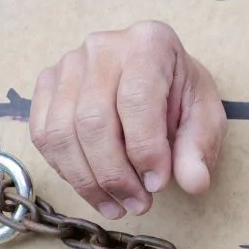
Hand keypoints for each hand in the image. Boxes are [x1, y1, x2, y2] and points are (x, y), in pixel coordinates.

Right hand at [29, 20, 225, 219]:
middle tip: (138, 204)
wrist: (156, 77)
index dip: (145, 150)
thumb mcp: (205, 117)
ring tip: (117, 205)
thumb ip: (199, 148)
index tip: (157, 184)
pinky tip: (93, 187)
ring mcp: (69, 64)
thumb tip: (194, 183)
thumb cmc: (180, 95)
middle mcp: (103, 47)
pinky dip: (66, 170)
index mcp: (149, 43)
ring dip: (88, 181)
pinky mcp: (47, 84)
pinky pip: (43, 136)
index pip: (136, 100)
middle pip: (92, 120)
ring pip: (61, 133)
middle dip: (114, 174)